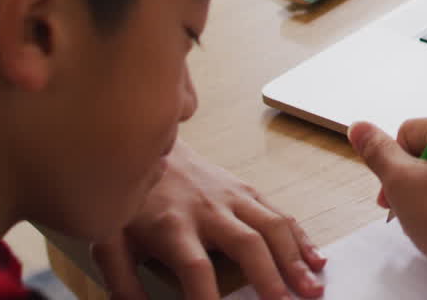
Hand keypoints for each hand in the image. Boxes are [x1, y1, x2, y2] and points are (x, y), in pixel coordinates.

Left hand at [91, 141, 325, 299]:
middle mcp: (208, 209)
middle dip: (270, 276)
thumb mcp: (110, 239)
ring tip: (313, 286)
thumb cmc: (132, 198)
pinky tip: (316, 258)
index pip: (194, 268)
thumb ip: (121, 280)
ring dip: (295, 258)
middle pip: (247, 243)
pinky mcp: (246, 191)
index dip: (206, 297)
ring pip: (272, 226)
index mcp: (172, 226)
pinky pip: (280, 213)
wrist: (149, 143)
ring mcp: (232, 197)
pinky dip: (300, 237)